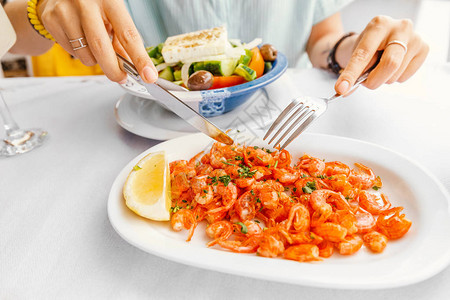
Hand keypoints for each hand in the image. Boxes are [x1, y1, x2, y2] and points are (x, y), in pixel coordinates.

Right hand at [37, 0, 157, 82]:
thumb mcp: (113, 15)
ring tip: (95, 44)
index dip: (140, 59)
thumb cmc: (93, 5)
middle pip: (102, 48)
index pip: (128, 35)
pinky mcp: (51, 20)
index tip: (149, 75)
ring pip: (86, 55)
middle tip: (121, 77)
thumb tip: (135, 67)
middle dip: (114, 70)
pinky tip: (80, 38)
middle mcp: (86, 3)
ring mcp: (66, 11)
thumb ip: (123, 40)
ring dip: (96, 60)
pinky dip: (81, 53)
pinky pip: (72, 53)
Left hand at [335, 16, 428, 94]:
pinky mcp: (424, 49)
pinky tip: (393, 67)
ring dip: (382, 79)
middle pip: (390, 64)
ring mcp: (415, 38)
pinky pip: (404, 77)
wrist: (381, 39)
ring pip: (395, 74)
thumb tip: (343, 90)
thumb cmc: (367, 46)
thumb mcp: (355, 53)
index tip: (341, 88)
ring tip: (379, 67)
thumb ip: (351, 72)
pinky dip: (394, 78)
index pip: (364, 54)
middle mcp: (401, 27)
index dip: (351, 74)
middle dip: (373, 80)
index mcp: (378, 25)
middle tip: (364, 83)